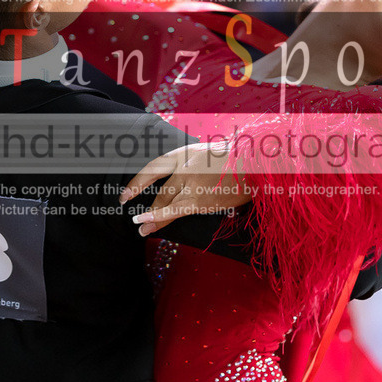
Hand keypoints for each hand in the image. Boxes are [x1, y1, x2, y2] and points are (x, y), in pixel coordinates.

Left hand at [121, 143, 252, 235]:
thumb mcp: (211, 153)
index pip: (154, 167)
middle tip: (134, 213)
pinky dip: (157, 217)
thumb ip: (195, 164)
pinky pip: (173, 211)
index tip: (126, 194)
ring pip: (165, 202)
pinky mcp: (199, 200)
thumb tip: (184, 181)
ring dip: (151, 217)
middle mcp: (183, 165)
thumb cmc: (238, 159)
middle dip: (147, 202)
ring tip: (141, 229)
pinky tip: (144, 223)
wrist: (255, 163)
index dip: (138, 181)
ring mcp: (190, 183)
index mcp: (185, 152)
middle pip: (161, 189)